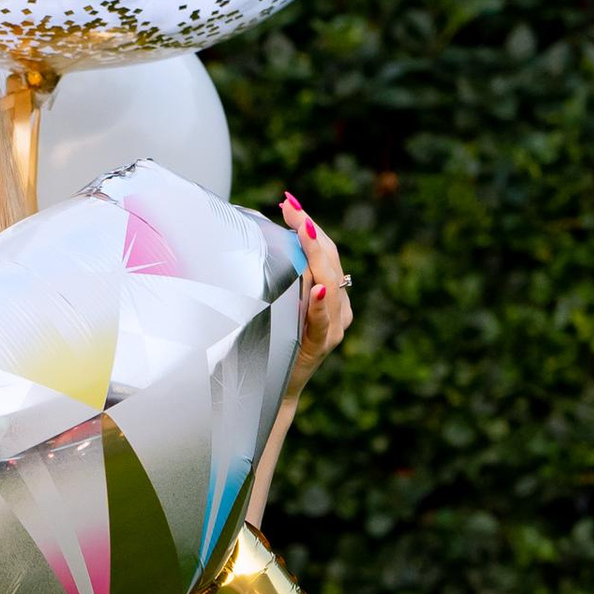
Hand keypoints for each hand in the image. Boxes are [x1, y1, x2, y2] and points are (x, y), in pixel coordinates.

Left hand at [279, 191, 351, 397]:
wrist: (269, 389)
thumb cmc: (269, 343)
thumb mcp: (276, 304)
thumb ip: (278, 278)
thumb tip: (255, 234)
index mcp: (330, 295)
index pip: (326, 253)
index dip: (310, 227)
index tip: (290, 204)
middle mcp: (338, 308)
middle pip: (331, 262)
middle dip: (311, 231)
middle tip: (290, 206)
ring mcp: (334, 327)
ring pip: (331, 284)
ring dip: (317, 255)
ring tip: (304, 229)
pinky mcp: (321, 345)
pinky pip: (322, 322)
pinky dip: (319, 305)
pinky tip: (316, 289)